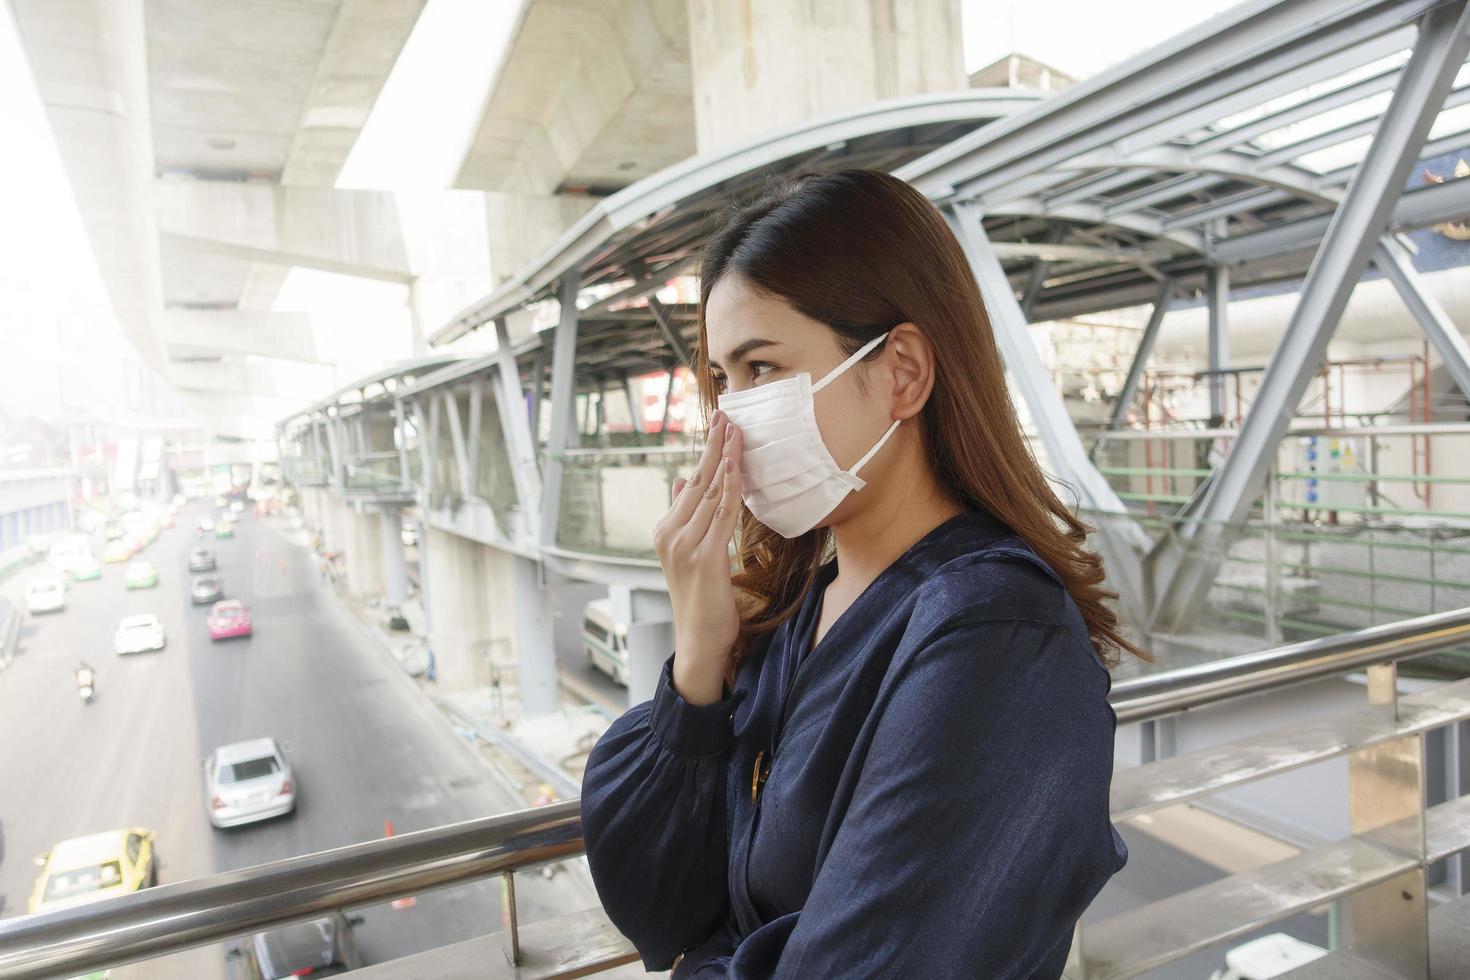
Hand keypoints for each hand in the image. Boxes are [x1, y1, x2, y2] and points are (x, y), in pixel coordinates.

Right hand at [653, 410, 743, 704]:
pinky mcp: (704, 558)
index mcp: (665, 530)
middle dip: (714, 446)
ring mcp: (684, 545)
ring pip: (709, 493)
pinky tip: (736, 468)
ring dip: (725, 460)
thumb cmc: (701, 599)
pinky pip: (721, 515)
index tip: (719, 425)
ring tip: (735, 432)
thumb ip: (684, 517)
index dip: (706, 452)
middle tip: (727, 416)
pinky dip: (730, 488)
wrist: (698, 641)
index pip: (689, 482)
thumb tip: (680, 480)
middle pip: (697, 480)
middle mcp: (670, 534)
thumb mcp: (689, 553)